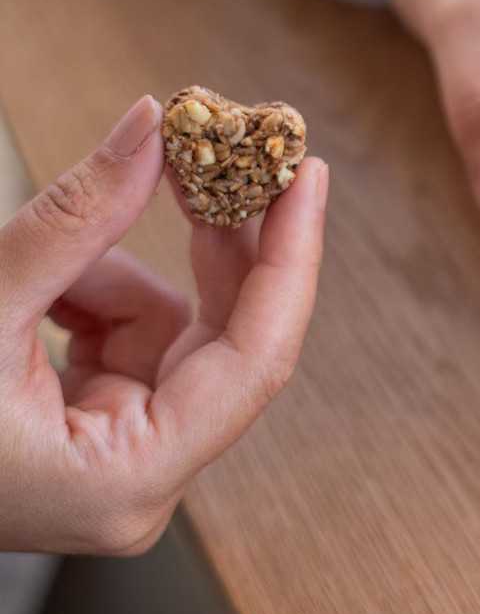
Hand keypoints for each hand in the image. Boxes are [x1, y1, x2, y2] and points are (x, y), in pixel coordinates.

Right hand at [0, 96, 327, 554]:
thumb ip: (73, 218)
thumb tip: (149, 129)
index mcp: (126, 481)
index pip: (255, 360)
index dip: (290, 259)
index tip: (304, 175)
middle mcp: (137, 483)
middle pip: (224, 339)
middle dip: (220, 240)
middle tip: (229, 148)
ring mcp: (116, 460)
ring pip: (167, 327)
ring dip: (118, 270)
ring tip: (47, 258)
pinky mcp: (91, 431)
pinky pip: (124, 336)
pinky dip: (89, 291)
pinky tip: (40, 287)